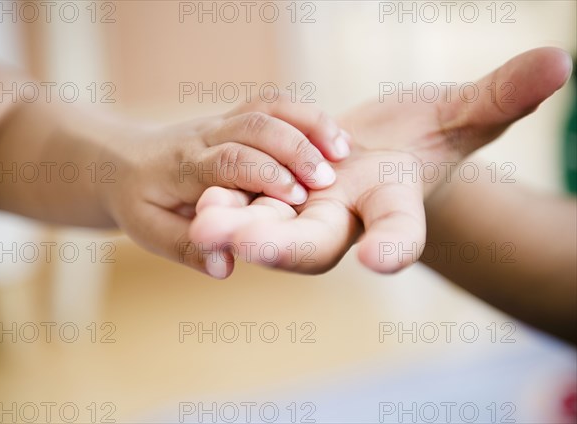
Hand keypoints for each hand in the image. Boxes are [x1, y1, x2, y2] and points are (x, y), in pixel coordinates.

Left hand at [100, 96, 349, 276]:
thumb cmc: (140, 200)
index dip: (265, 175)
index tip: (297, 197)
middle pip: (254, 126)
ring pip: (268, 107)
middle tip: (328, 180)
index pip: (228, 161)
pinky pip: (274, 102)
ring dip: (308, 125)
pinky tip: (333, 139)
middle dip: (295, 149)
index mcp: (184, 168)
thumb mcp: (149, 231)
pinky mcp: (236, 115)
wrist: (125, 158)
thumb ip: (186, 249)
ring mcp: (222, 121)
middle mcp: (205, 138)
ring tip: (342, 151)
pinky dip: (306, 115)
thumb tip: (224, 266)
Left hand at [190, 48, 572, 275]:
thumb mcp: (460, 115)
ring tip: (207, 222)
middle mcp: (346, 218)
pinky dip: (226, 202)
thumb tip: (560, 59)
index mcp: (394, 204)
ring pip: (271, 229)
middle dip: (289, 246)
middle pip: (319, 242)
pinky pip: (247, 204)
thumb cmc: (421, 138)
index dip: (396, 243)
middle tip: (253, 247)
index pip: (401, 229)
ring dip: (239, 227)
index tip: (386, 258)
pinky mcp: (273, 194)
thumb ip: (501, 96)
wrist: (373, 154)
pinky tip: (199, 198)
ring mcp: (304, 211)